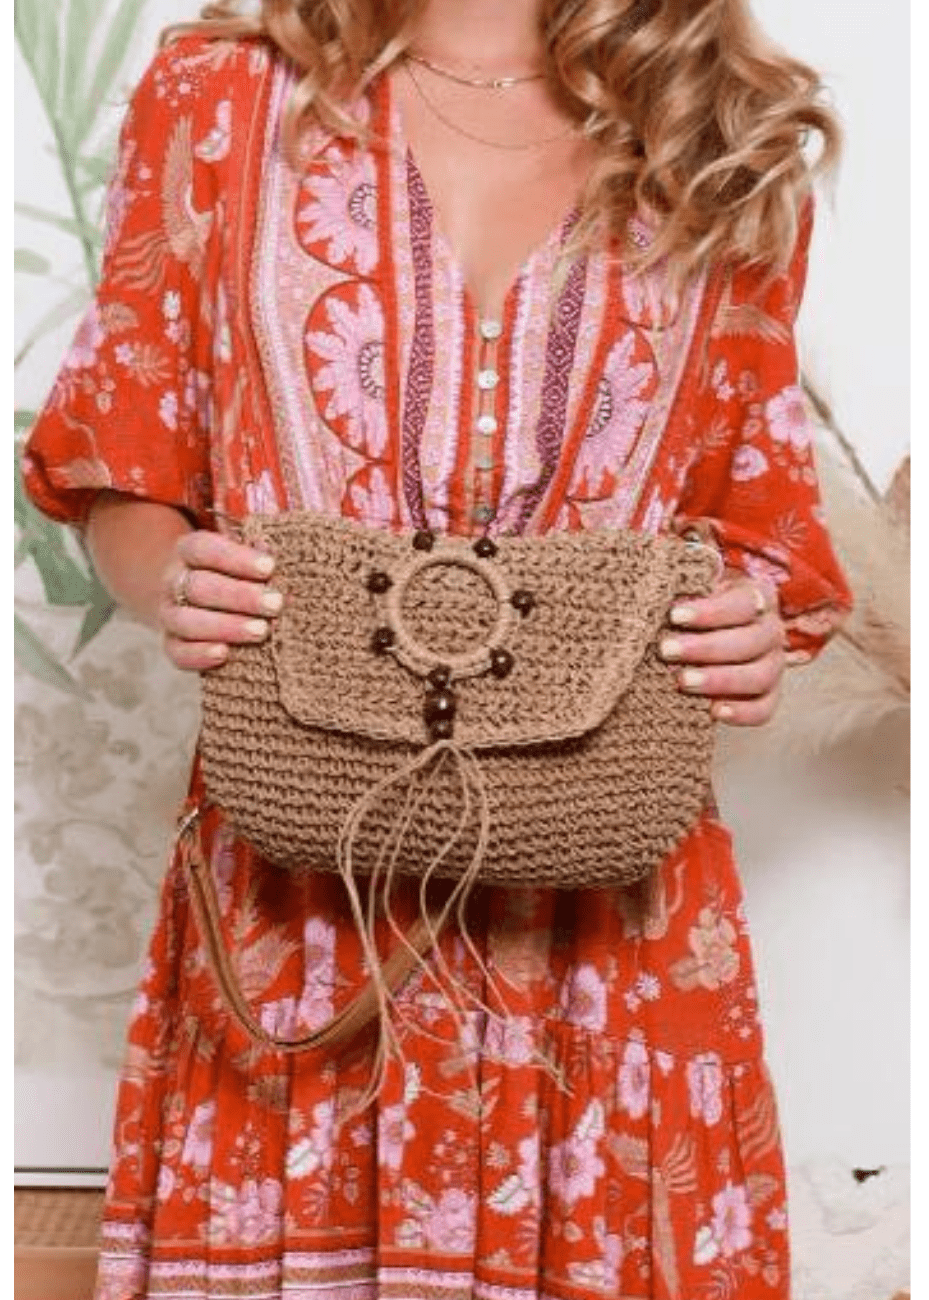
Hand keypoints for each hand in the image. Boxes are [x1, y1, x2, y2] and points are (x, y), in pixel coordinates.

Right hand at [158, 530, 282, 671]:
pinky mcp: (172, 644)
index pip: (204, 549)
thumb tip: (264, 535)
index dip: (236, 558)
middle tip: (276, 603)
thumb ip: (253, 541)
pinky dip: (198, 655)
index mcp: (189, 551)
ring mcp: (170, 614)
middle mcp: (174, 581)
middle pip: (198, 586)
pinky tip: (224, 653)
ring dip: (226, 626)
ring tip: (262, 631)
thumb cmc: (236, 571)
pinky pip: (178, 653)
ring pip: (186, 621)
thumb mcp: (244, 549)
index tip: (269, 567)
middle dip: (239, 596)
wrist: (206, 600)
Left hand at [658, 572, 785, 725]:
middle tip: (667, 650)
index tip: (674, 616)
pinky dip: (742, 713)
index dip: (711, 612)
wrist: (694, 636)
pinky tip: (713, 711)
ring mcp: (772, 665)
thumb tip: (657, 592)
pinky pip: (763, 709)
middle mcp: (771, 630)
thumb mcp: (687, 591)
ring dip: (720, 680)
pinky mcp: (766, 696)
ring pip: (760, 676)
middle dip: (706, 647)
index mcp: (756, 597)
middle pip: (752, 641)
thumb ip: (680, 590)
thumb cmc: (689, 608)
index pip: (743, 604)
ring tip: (682, 681)